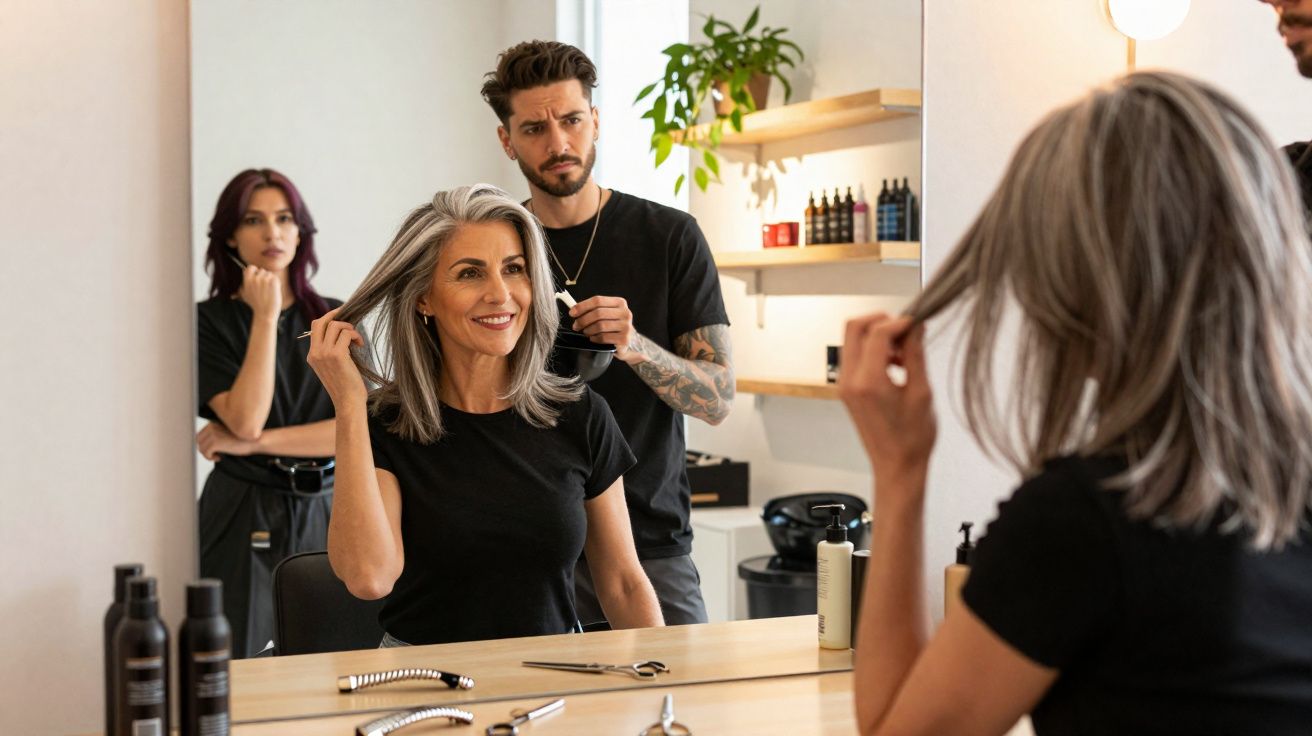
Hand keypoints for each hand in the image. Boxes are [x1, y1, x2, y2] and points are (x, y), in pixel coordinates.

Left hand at [197, 421, 256, 460]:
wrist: (254, 440)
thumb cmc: (243, 438)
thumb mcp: (227, 433)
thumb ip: (216, 434)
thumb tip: (205, 444)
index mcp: (214, 423)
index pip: (200, 434)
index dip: (204, 443)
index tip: (211, 449)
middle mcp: (212, 426)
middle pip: (198, 440)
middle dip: (204, 449)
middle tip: (213, 454)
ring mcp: (213, 434)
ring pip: (201, 447)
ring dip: (208, 454)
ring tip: (217, 456)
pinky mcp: (215, 442)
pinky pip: (205, 453)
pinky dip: (210, 458)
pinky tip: (219, 458)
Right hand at [238, 264, 281, 318]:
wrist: (265, 313)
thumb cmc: (256, 304)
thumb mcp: (245, 294)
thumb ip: (243, 283)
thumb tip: (243, 271)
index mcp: (247, 280)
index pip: (251, 267)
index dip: (255, 271)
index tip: (257, 278)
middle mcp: (255, 278)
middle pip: (262, 271)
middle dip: (264, 278)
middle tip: (264, 289)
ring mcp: (264, 279)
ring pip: (270, 274)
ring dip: (270, 281)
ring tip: (268, 292)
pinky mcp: (273, 282)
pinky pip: (275, 278)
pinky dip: (276, 284)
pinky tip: (273, 292)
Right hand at [306, 307, 367, 406]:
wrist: (348, 402)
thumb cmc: (346, 385)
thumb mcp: (333, 366)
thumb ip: (332, 350)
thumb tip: (343, 330)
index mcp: (312, 356)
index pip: (315, 328)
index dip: (329, 319)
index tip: (342, 317)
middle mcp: (315, 353)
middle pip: (320, 322)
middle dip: (335, 315)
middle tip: (349, 317)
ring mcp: (324, 354)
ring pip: (334, 325)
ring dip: (349, 328)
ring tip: (356, 339)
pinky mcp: (337, 355)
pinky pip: (346, 333)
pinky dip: (355, 335)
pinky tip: (360, 344)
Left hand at [570, 295, 639, 360]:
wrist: (629, 342)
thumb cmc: (613, 327)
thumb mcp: (607, 314)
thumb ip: (593, 310)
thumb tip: (574, 309)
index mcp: (620, 303)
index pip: (598, 300)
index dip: (583, 306)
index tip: (572, 313)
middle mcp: (625, 313)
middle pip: (598, 313)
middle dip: (583, 320)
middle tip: (576, 326)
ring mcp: (626, 326)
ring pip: (600, 326)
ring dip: (588, 330)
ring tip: (586, 332)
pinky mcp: (624, 339)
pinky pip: (604, 337)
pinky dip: (595, 338)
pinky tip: (593, 338)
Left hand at [838, 313, 935, 489]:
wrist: (897, 466)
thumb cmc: (911, 439)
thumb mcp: (921, 392)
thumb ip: (915, 354)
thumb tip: (916, 326)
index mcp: (868, 382)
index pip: (877, 333)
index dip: (899, 322)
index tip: (916, 322)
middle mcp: (849, 381)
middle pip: (854, 328)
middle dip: (881, 321)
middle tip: (906, 328)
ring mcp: (845, 385)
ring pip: (853, 341)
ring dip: (877, 336)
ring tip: (905, 352)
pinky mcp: (847, 390)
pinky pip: (855, 357)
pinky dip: (873, 351)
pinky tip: (896, 363)